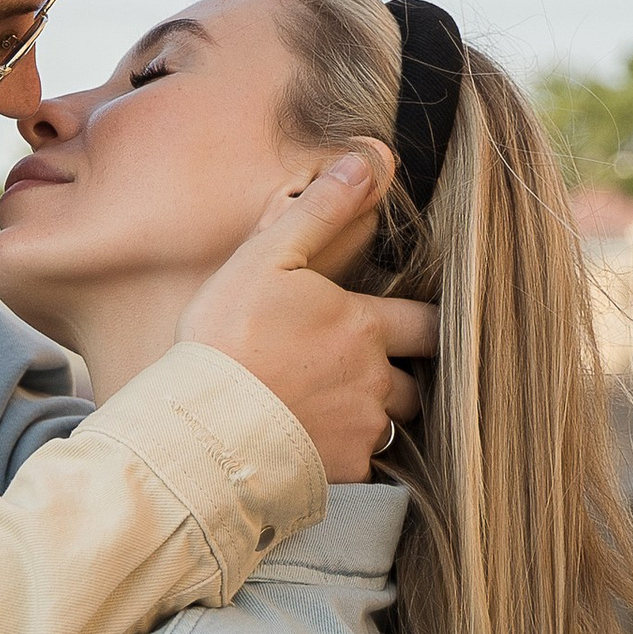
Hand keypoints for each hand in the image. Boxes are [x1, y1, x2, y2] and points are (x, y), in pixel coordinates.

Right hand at [176, 151, 438, 483]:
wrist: (203, 425)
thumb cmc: (227, 338)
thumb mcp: (265, 258)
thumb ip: (320, 211)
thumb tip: (370, 162)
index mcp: (365, 327)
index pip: (429, 323)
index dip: (426, 323)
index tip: (412, 325)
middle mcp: (377, 382)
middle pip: (419, 383)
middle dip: (404, 377)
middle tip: (368, 371)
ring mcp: (363, 430)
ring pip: (393, 425)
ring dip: (376, 416)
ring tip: (336, 408)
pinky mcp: (345, 471)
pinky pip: (365, 463)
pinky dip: (347, 452)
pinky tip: (313, 442)